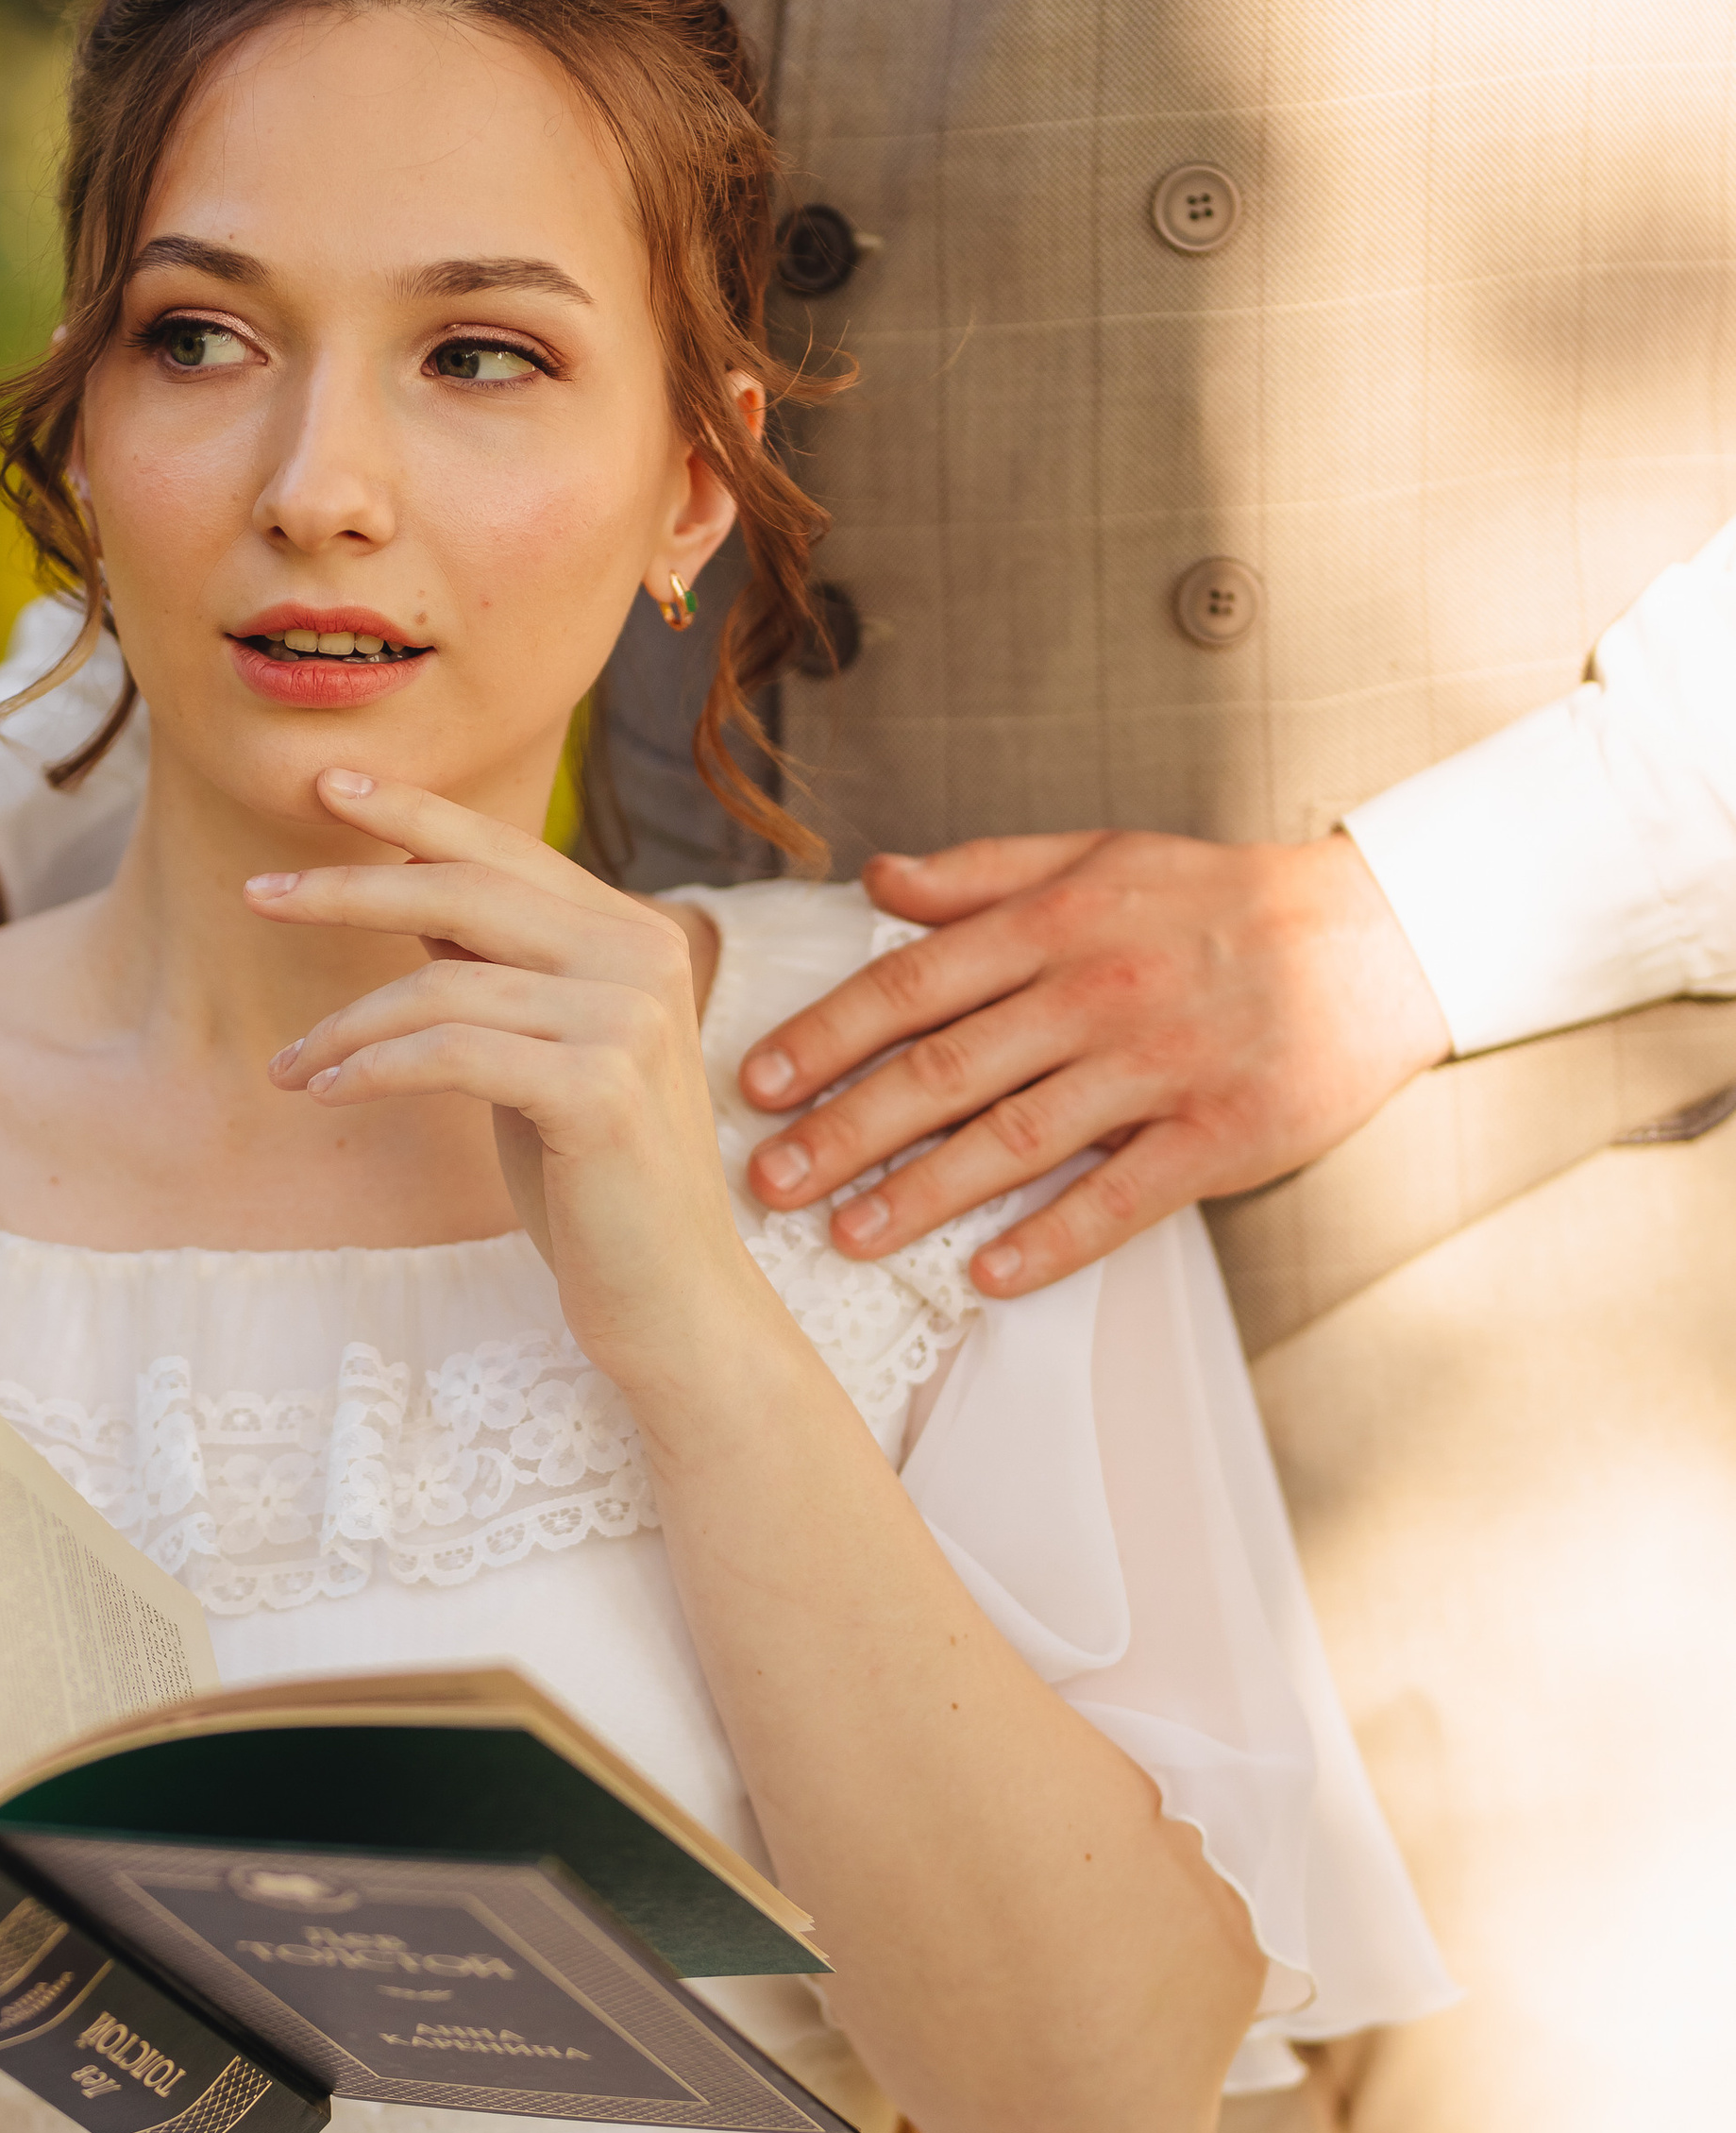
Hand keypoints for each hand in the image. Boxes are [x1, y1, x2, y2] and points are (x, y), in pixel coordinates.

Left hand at [252, 769, 758, 1394]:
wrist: (672, 1301)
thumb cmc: (592, 1184)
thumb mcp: (538, 1053)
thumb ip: (494, 971)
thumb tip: (403, 889)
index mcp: (631, 937)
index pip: (504, 850)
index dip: (412, 811)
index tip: (326, 782)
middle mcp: (642, 959)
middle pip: (465, 890)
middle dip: (347, 886)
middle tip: (256, 893)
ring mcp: (628, 1021)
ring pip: (441, 985)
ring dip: (342, 1026)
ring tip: (287, 1068)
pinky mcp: (601, 1090)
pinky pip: (451, 1053)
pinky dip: (373, 1067)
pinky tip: (327, 1091)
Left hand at [735, 828, 1452, 1295]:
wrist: (1376, 935)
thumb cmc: (1215, 898)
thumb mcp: (1096, 856)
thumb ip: (981, 873)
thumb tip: (874, 879)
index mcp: (1055, 924)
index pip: (912, 984)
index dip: (826, 1036)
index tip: (755, 1084)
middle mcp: (1096, 993)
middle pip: (945, 1068)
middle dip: (845, 1129)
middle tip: (766, 1182)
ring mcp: (1160, 1067)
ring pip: (1018, 1139)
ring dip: (923, 1194)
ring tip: (846, 1237)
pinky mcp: (1222, 1134)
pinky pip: (1124, 1198)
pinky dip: (1052, 1241)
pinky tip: (985, 1277)